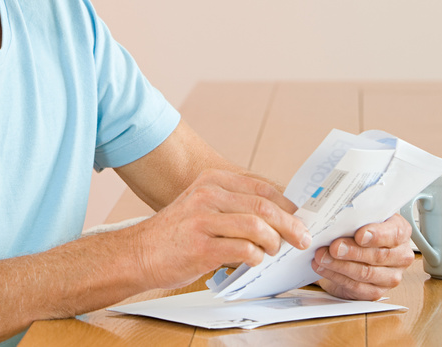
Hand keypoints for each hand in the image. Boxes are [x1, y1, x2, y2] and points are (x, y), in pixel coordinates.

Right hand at [130, 169, 310, 289]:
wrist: (139, 252)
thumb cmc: (176, 233)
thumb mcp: (203, 206)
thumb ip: (235, 206)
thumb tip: (278, 217)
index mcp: (212, 181)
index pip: (262, 188)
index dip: (287, 205)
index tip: (300, 219)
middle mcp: (208, 195)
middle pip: (264, 207)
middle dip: (291, 225)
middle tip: (302, 239)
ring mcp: (203, 219)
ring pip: (257, 227)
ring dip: (275, 242)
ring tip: (274, 251)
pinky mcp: (201, 246)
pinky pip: (243, 249)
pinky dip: (256, 256)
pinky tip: (254, 259)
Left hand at [313, 214, 413, 300]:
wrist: (354, 250)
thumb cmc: (359, 228)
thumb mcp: (362, 216)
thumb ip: (357, 216)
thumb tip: (340, 216)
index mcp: (401, 232)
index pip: (395, 233)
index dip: (378, 235)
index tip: (359, 235)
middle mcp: (400, 255)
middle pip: (379, 255)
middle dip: (353, 251)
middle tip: (334, 247)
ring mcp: (390, 276)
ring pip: (366, 273)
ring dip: (340, 265)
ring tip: (322, 256)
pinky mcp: (376, 291)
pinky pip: (356, 287)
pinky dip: (336, 276)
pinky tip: (323, 268)